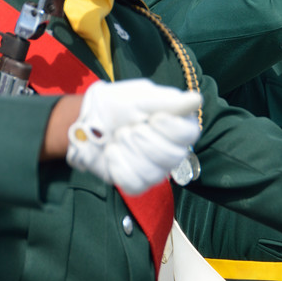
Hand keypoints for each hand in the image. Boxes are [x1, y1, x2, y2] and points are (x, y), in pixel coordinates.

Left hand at [67, 78, 201, 194]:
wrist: (85, 122)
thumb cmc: (115, 105)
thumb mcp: (140, 97)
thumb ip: (168, 101)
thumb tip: (196, 100)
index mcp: (176, 125)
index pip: (189, 135)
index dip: (170, 128)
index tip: (153, 117)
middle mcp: (171, 150)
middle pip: (172, 157)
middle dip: (143, 140)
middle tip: (127, 129)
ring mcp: (155, 169)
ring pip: (153, 173)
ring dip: (128, 152)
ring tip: (118, 139)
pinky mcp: (136, 182)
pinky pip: (134, 183)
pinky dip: (118, 166)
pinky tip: (112, 153)